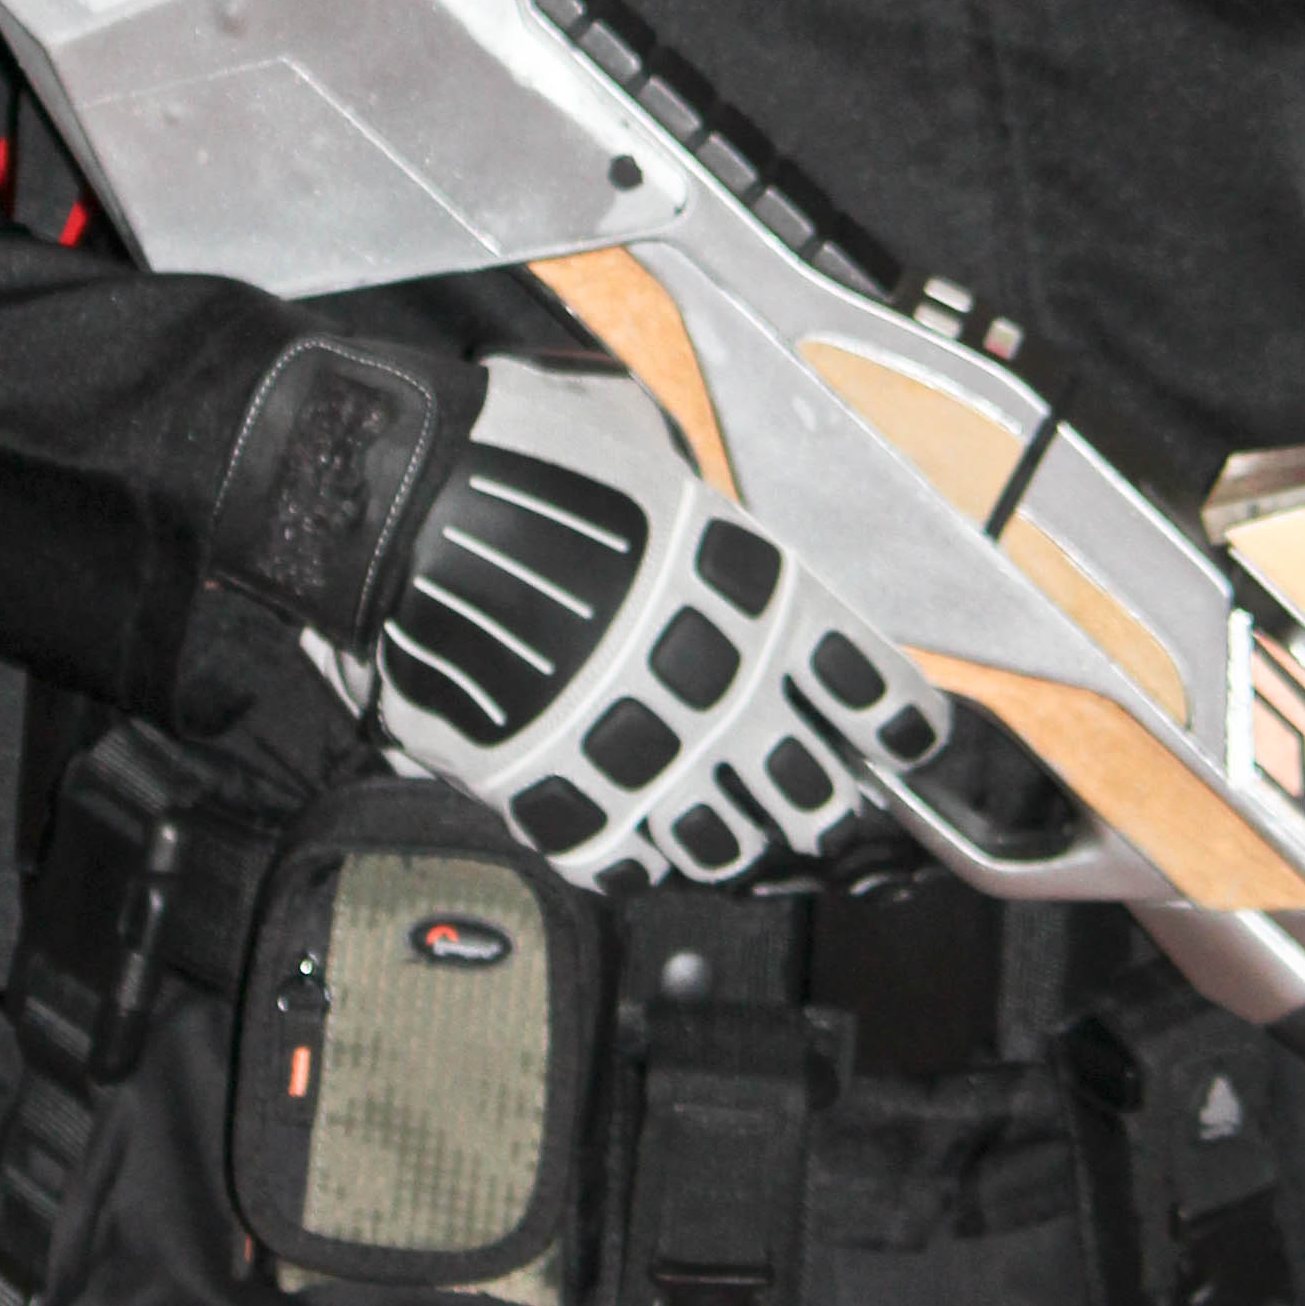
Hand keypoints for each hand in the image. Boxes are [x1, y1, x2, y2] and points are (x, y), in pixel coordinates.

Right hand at [371, 362, 949, 885]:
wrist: (399, 501)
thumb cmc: (516, 452)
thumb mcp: (640, 444)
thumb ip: (689, 501)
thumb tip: (696, 511)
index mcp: (748, 594)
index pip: (862, 685)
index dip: (895, 724)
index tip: (905, 741)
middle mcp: (708, 684)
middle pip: (805, 783)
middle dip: (817, 797)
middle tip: (814, 799)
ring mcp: (630, 749)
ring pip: (720, 840)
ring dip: (733, 840)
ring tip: (732, 835)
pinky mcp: (549, 794)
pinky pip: (615, 861)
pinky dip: (631, 858)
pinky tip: (634, 845)